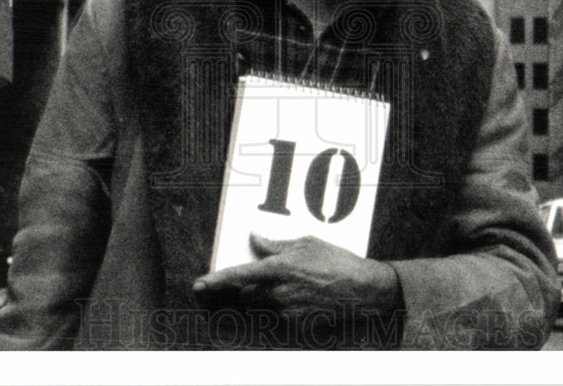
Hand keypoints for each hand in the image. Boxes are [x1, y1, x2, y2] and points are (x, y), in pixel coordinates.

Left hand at [193, 234, 400, 318]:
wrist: (364, 291)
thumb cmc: (337, 262)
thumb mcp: (307, 243)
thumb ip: (275, 244)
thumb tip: (254, 239)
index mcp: (279, 268)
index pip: (238, 275)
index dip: (216, 280)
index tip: (199, 285)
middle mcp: (279, 292)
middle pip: (247, 294)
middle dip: (249, 287)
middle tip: (269, 277)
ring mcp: (288, 311)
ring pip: (263, 306)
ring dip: (267, 297)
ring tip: (295, 285)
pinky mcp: (297, 325)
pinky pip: (280, 316)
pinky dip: (284, 307)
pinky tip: (305, 297)